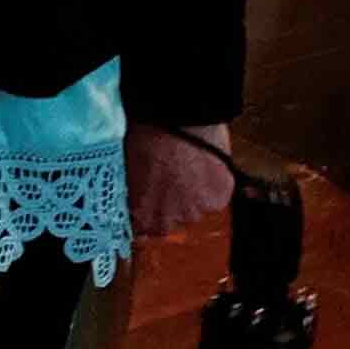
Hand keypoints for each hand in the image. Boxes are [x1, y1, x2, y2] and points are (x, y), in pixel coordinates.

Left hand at [126, 119, 235, 237]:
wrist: (178, 118)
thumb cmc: (145, 135)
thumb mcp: (129, 163)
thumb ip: (135, 187)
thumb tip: (135, 191)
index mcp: (143, 210)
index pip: (145, 229)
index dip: (148, 217)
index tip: (149, 206)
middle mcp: (171, 217)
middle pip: (173, 222)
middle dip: (171, 206)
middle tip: (171, 181)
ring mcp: (198, 209)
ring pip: (196, 209)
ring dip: (193, 195)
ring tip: (188, 168)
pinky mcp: (220, 197)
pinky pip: (216, 197)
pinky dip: (212, 185)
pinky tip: (204, 165)